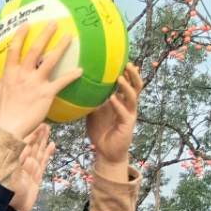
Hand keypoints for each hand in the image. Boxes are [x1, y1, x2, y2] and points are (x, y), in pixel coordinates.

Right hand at [0, 22, 72, 140]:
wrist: (8, 129)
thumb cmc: (1, 115)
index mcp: (9, 74)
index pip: (14, 50)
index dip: (20, 36)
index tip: (27, 24)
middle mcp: (23, 75)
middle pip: (35, 50)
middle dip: (44, 35)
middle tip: (53, 23)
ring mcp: (35, 83)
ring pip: (50, 61)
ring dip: (60, 47)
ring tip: (69, 36)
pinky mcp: (46, 93)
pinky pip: (61, 82)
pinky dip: (71, 76)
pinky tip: (80, 70)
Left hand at [7, 125, 53, 210]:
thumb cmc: (2, 191)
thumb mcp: (5, 169)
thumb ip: (11, 155)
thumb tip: (16, 139)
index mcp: (11, 158)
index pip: (19, 140)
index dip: (26, 131)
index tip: (31, 120)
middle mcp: (20, 162)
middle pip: (30, 144)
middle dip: (36, 133)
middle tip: (43, 120)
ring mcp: (29, 170)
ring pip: (38, 151)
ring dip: (42, 140)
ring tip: (48, 128)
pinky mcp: (36, 178)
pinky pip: (43, 163)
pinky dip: (47, 154)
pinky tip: (52, 145)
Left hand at [86, 61, 142, 177]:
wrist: (106, 152)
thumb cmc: (99, 131)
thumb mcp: (92, 112)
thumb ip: (89, 100)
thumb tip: (74, 87)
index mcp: (121, 101)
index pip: (127, 82)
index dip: (127, 71)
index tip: (122, 58)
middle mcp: (127, 105)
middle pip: (136, 86)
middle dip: (133, 74)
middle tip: (127, 63)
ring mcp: (129, 114)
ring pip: (132, 97)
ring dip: (126, 87)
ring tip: (119, 78)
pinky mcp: (127, 124)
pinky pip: (124, 112)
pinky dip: (118, 105)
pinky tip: (112, 99)